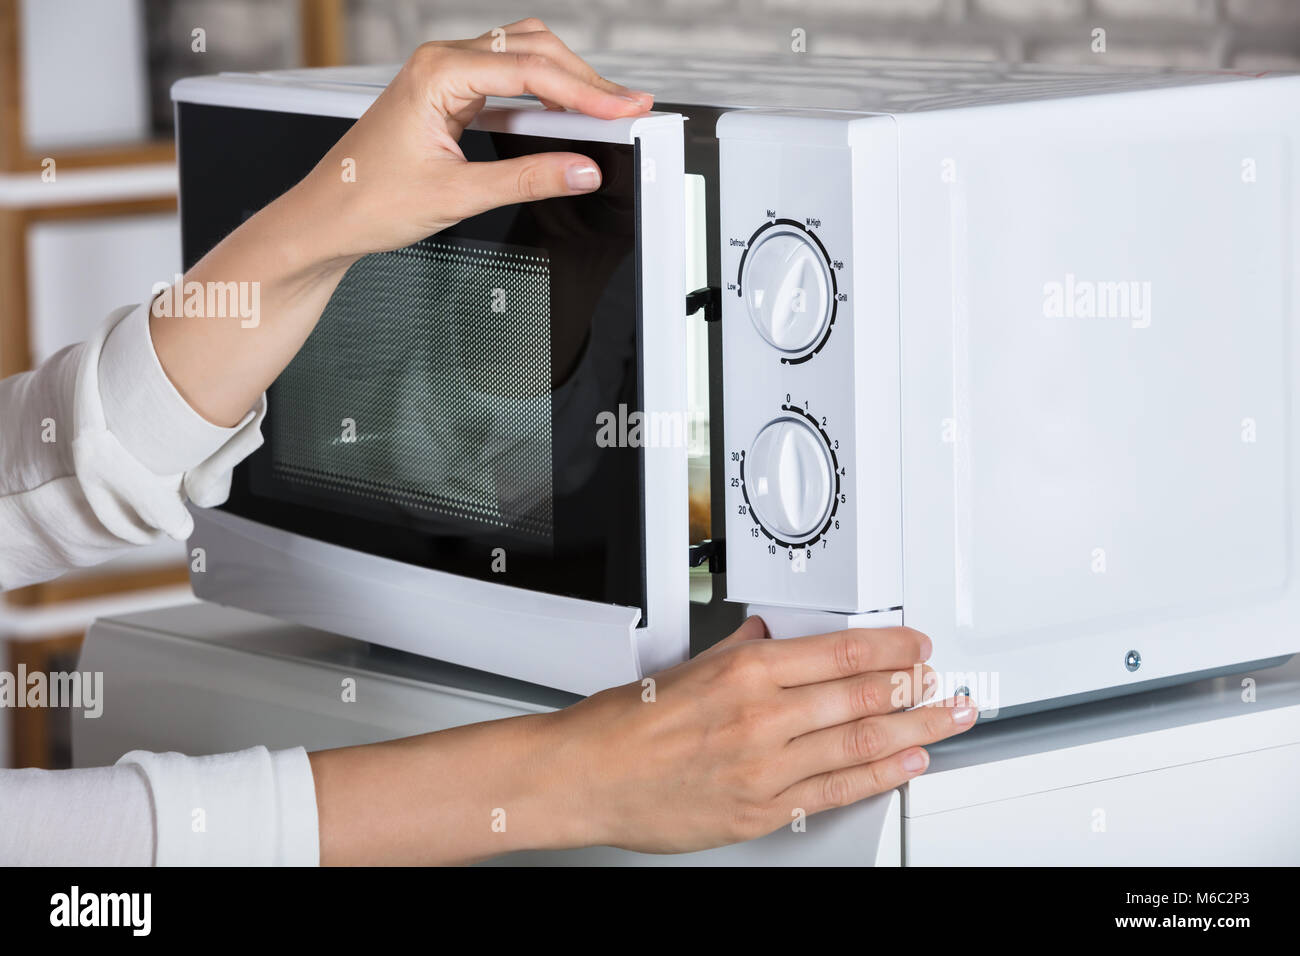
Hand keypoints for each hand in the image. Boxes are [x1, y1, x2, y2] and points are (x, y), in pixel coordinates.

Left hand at [297, 18, 653, 264]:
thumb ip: (527, 179)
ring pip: (523, 59)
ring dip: (566, 82)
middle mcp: (441, 63)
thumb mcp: (457, 195)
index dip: (586, 90)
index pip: (531, 70)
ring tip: (606, 111)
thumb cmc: (367, 201)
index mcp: (438, 73)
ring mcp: (445, 77)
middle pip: (533, 49)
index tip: (625, 107)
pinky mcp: (449, 97)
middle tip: (628, 107)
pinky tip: (565, 118)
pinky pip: (507, 82)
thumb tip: (581, 169)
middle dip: (585, 78)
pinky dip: (542, 97)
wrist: (326, 218)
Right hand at [546, 617, 975, 852]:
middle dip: (915, 688)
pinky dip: (879, 775)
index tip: (916, 645)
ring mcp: (765, 767)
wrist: (588, 777)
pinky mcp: (762, 809)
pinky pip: (835, 790)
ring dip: (915, 730)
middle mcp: (761, 716)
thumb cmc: (625, 724)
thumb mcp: (687, 666)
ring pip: (860, 742)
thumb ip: (739, 650)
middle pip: (861, 696)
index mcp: (744, 670)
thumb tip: (773, 637)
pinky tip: (906, 763)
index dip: (891, 647)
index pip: (840, 652)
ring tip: (948, 719)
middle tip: (944, 683)